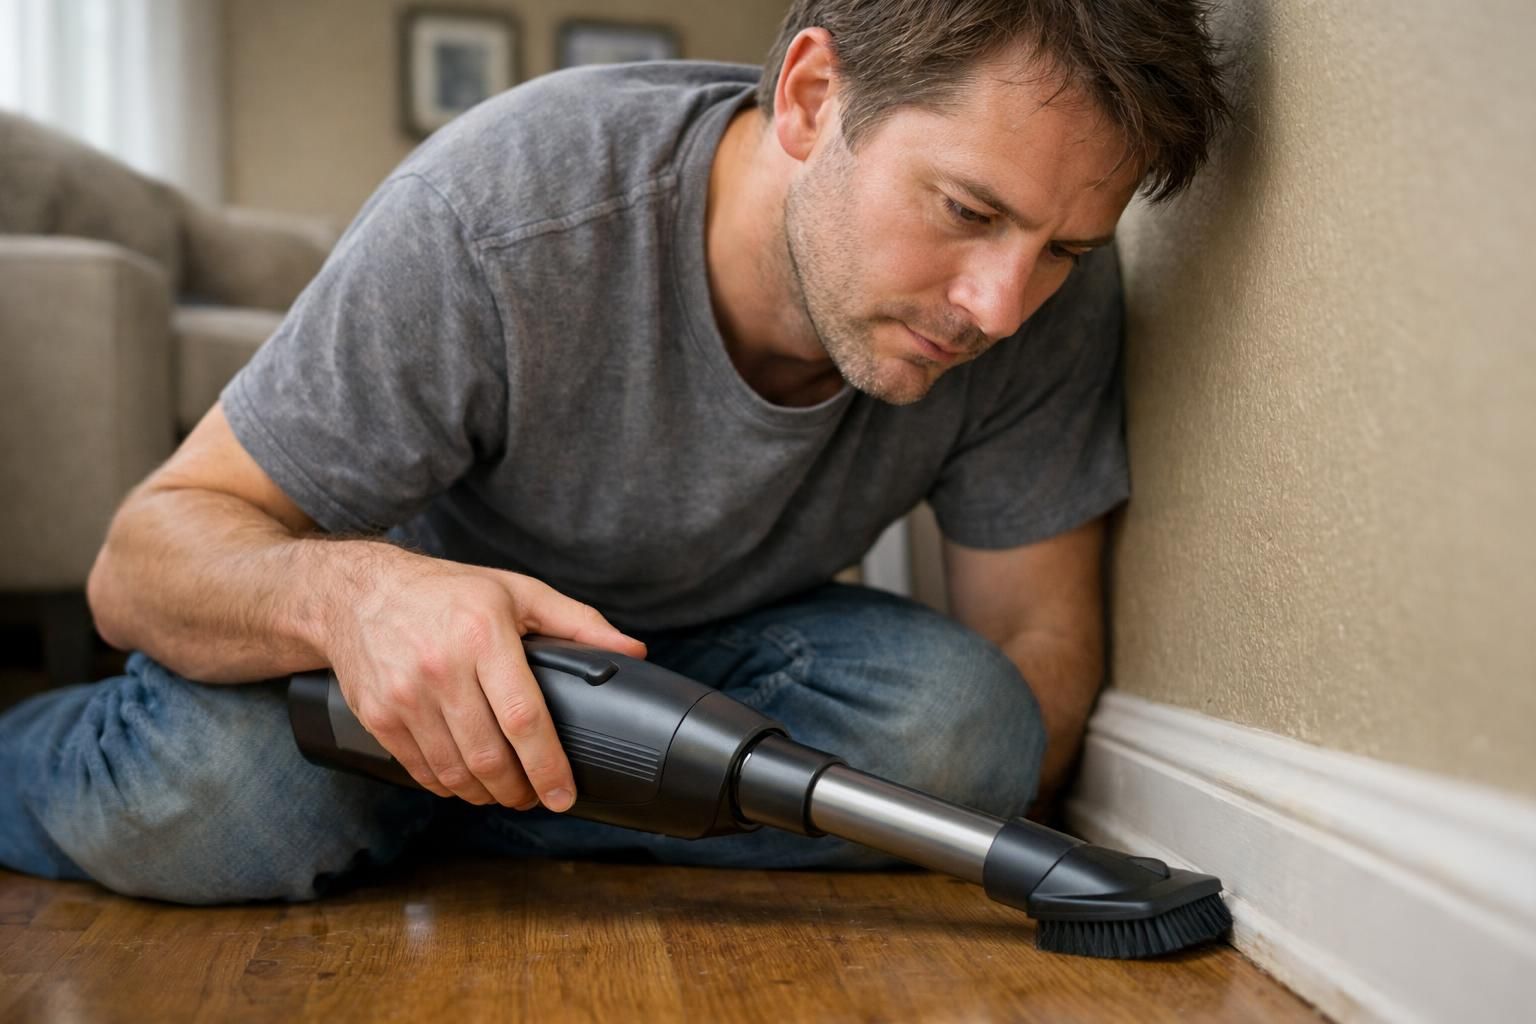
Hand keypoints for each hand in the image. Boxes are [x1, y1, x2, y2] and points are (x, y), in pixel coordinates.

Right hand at [323, 546, 645, 809]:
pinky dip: (450, 787)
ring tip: (507, 793)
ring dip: (487, 795)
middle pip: (490, 756)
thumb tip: (633, 650)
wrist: (359, 594)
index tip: (563, 794)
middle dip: (520, 790)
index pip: (523, 719)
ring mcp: (405, 696)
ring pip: (455, 772)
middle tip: (537, 797)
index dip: (548, 767)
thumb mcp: (519, 592)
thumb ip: (579, 623)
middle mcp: (441, 667)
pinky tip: (468, 782)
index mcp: (483, 634)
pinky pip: (422, 771)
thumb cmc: (449, 592)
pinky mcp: (379, 717)